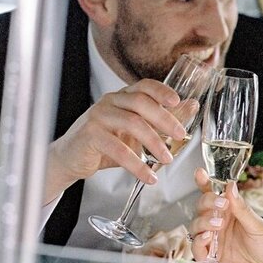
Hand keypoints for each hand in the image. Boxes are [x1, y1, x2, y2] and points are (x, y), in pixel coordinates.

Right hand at [44, 80, 188, 203]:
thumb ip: (161, 120)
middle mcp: (109, 102)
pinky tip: (148, 176)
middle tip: (181, 136)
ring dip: (154, 143)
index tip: (178, 101)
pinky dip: (137, 165)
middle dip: (164, 119)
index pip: (144, 86)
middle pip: (141, 103)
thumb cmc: (105, 144)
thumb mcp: (136, 132)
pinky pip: (118, 149)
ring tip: (167, 160)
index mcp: (122, 98)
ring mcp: (98, 117)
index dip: (161, 91)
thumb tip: (191, 106)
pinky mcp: (90, 136)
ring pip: (132, 124)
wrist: (72, 158)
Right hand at [189, 168, 262, 262]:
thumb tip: (230, 186)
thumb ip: (241, 208)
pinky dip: (198, 242)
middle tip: (220, 204)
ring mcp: (214, 243)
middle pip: (201, 209)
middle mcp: (220, 227)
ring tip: (218, 223)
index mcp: (231, 215)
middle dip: (207, 202)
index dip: (205, 185)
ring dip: (203, 221)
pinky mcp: (211, 262)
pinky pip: (196, 250)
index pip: (214, 196)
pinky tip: (207, 237)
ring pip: (195, 227)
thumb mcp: (258, 226)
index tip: (200, 173)